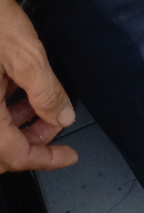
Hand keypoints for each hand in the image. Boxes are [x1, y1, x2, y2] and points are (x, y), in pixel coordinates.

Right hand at [0, 0, 77, 172]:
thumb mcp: (24, 54)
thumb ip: (46, 92)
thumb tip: (61, 117)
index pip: (13, 155)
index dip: (45, 158)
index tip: (68, 155)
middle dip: (30, 142)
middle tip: (55, 125)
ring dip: (16, 125)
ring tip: (41, 107)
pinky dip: (2, 109)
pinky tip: (16, 90)